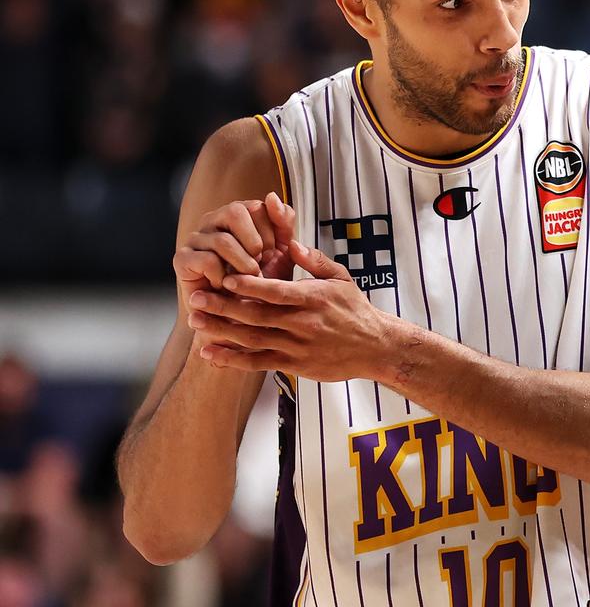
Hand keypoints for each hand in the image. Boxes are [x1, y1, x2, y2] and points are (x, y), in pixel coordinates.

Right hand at [173, 192, 295, 305]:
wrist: (240, 315)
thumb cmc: (261, 281)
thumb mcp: (282, 251)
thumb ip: (283, 222)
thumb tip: (272, 196)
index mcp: (237, 214)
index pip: (256, 206)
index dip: (270, 233)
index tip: (271, 255)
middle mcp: (213, 220)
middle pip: (234, 212)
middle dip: (255, 243)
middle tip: (259, 265)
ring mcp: (196, 238)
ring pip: (223, 240)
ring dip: (243, 265)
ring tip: (247, 279)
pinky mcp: (182, 259)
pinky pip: (207, 260)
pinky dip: (224, 277)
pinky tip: (226, 285)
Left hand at [186, 241, 394, 381]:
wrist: (375, 347)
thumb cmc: (356, 310)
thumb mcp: (340, 278)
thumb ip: (314, 261)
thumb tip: (290, 242)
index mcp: (312, 298)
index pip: (274, 290)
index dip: (247, 284)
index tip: (224, 277)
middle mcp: (303, 323)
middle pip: (256, 315)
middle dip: (222, 306)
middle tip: (195, 298)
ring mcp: (297, 346)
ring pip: (252, 339)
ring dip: (221, 331)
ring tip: (195, 322)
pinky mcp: (295, 365)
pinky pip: (258, 363)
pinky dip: (233, 360)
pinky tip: (211, 353)